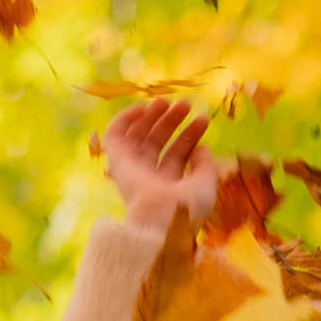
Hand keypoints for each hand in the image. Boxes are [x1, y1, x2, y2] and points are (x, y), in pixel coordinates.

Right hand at [97, 97, 218, 230]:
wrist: (161, 219)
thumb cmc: (186, 208)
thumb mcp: (205, 186)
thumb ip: (205, 167)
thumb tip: (202, 148)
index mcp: (168, 187)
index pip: (177, 155)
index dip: (190, 135)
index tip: (203, 120)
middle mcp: (148, 178)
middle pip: (158, 142)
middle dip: (171, 122)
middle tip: (186, 104)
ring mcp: (132, 170)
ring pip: (138, 137)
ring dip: (151, 116)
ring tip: (165, 101)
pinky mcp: (117, 163)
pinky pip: (115, 137)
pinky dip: (124, 120)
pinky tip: (141, 107)